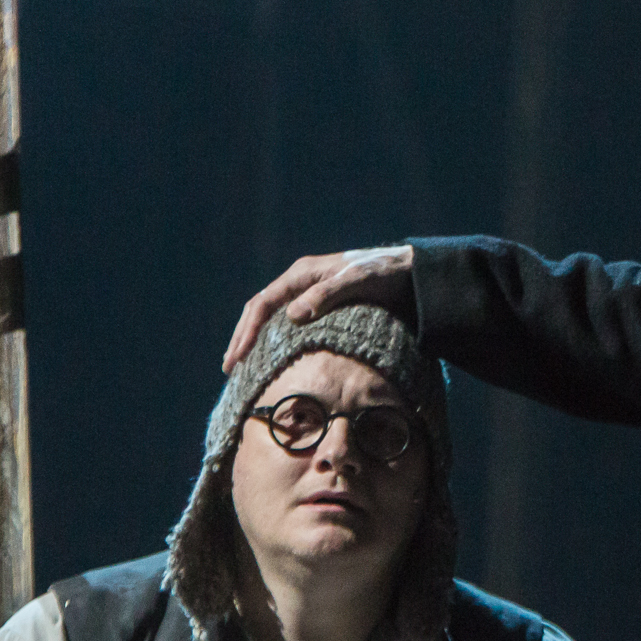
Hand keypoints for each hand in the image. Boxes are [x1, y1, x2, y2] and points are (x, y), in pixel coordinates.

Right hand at [223, 246, 415, 370]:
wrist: (409, 272)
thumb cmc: (383, 275)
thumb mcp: (356, 282)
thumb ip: (326, 296)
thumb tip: (291, 316)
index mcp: (302, 273)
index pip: (263, 303)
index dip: (247, 332)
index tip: (236, 357)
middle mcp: (300, 281)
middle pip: (260, 309)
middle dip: (243, 337)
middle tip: (230, 367)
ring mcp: (309, 291)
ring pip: (271, 316)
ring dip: (255, 339)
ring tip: (243, 365)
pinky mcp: (321, 303)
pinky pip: (288, 322)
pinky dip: (275, 339)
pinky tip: (271, 357)